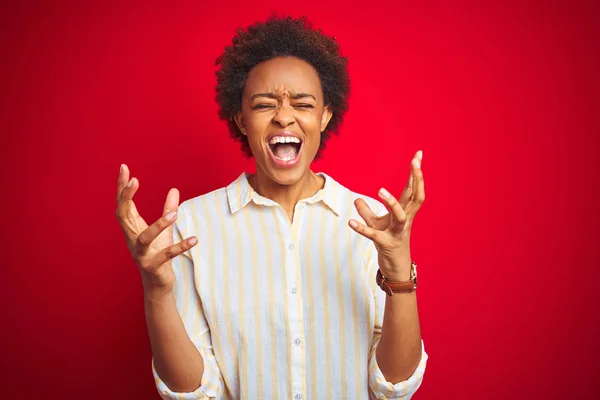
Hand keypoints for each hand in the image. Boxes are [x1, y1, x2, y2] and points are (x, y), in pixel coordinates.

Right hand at [115, 164, 197, 295]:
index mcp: (132, 229)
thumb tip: (174, 189)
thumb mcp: (164, 230)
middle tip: (134, 180)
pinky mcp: (153, 266)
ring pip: (144, 238)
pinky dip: (180, 247)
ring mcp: (141, 254)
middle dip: (126, 197)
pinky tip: (195, 239)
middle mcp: (132, 240)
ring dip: (158, 225)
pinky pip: (166, 256)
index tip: (123, 168)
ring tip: (175, 214)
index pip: (123, 204)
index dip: (122, 187)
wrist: (158, 284)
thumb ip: (168, 210)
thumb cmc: (158, 254)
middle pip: (122, 216)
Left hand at [349, 150, 424, 280]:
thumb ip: (367, 211)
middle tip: (415, 162)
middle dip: (417, 179)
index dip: (415, 172)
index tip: (419, 155)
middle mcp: (405, 220)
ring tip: (379, 190)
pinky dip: (363, 229)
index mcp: (404, 212)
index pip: (412, 189)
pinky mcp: (386, 244)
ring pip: (400, 215)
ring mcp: (397, 232)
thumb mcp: (376, 224)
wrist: (396, 268)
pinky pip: (375, 235)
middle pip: (416, 197)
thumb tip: (356, 200)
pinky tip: (350, 223)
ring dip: (391, 202)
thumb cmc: (389, 242)